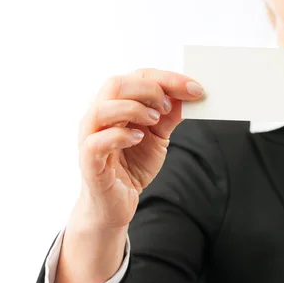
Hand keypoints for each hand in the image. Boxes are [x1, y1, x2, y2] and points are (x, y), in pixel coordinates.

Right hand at [74, 68, 203, 230]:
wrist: (116, 205)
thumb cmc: (131, 166)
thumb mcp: (159, 137)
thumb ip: (169, 116)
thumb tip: (187, 96)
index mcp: (115, 105)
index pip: (137, 77)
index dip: (168, 79)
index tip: (194, 88)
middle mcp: (99, 117)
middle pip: (116, 84)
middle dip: (150, 89)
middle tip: (169, 106)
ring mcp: (89, 138)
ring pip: (102, 109)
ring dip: (133, 108)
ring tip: (154, 120)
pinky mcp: (89, 162)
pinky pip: (96, 142)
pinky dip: (119, 136)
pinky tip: (138, 138)